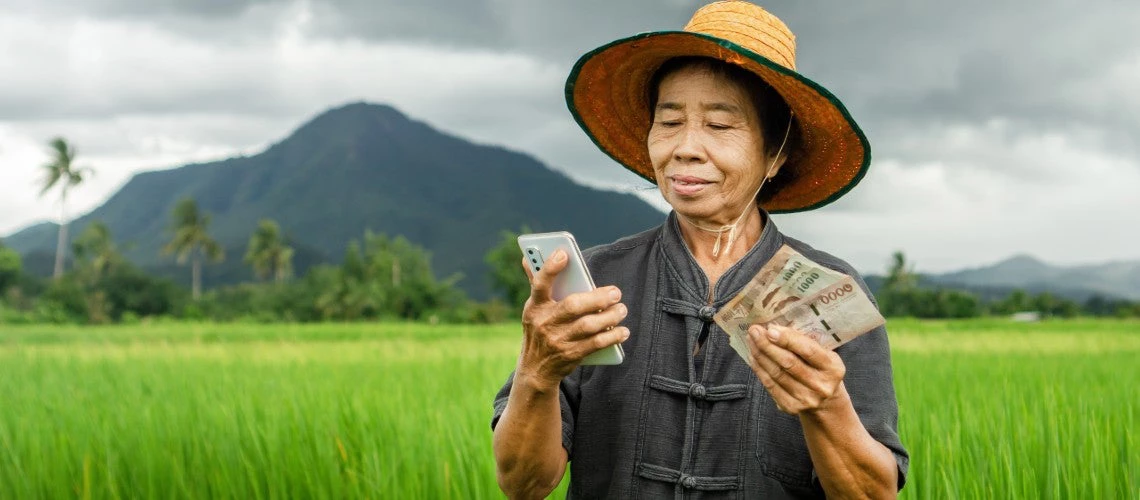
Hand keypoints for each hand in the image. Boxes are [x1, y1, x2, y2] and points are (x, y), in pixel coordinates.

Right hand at [517, 249, 628, 387]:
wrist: (535, 370)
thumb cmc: (540, 329)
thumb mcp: (533, 309)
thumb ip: (535, 283)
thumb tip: (527, 257)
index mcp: (534, 307)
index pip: (539, 284)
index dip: (550, 268)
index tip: (564, 253)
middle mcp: (544, 323)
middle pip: (573, 306)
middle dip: (597, 298)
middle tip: (615, 292)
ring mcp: (557, 341)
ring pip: (587, 326)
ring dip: (609, 317)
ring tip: (621, 309)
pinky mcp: (570, 356)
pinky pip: (595, 344)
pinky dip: (612, 337)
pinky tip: (623, 331)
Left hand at [747, 324, 845, 414]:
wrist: (826, 403)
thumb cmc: (821, 370)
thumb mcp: (824, 356)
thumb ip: (806, 343)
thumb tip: (775, 328)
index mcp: (833, 368)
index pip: (808, 351)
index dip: (788, 339)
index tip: (770, 328)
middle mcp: (821, 386)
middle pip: (788, 363)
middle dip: (768, 345)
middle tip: (754, 331)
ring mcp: (806, 399)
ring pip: (777, 373)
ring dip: (761, 355)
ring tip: (751, 341)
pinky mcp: (791, 407)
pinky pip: (770, 385)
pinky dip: (759, 369)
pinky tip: (753, 357)